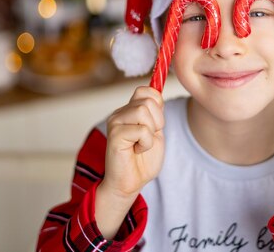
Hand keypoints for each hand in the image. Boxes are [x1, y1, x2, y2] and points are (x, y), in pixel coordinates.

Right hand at [96, 86, 164, 237]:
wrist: (130, 183)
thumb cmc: (143, 160)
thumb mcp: (155, 132)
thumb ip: (155, 113)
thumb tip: (158, 92)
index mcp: (129, 111)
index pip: (145, 91)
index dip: (157, 104)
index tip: (156, 124)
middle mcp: (119, 113)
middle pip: (148, 100)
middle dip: (158, 121)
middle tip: (149, 137)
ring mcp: (115, 123)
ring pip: (144, 111)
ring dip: (151, 132)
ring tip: (142, 144)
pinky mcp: (115, 135)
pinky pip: (142, 130)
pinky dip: (146, 143)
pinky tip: (137, 151)